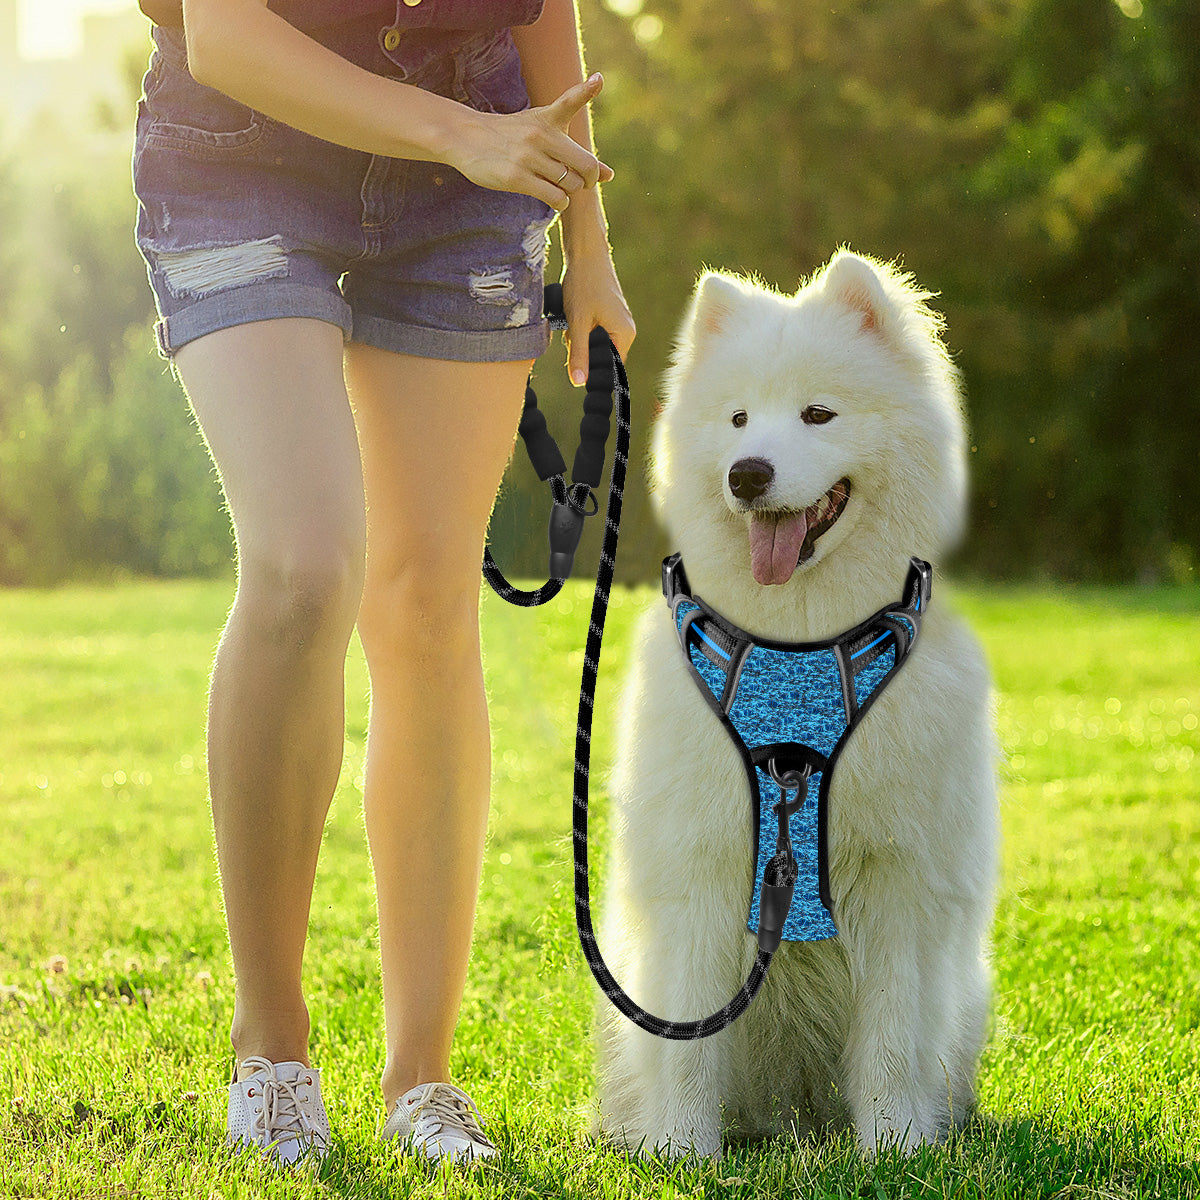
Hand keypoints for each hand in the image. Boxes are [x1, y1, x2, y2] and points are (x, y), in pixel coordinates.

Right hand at [448, 74, 613, 211]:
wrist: (467, 139)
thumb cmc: (511, 136)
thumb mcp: (541, 130)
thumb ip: (575, 152)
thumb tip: (610, 175)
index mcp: (547, 119)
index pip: (570, 101)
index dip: (586, 89)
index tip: (597, 81)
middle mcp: (540, 136)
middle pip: (585, 165)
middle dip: (588, 179)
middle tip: (581, 182)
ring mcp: (527, 157)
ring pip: (570, 185)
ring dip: (569, 192)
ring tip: (557, 186)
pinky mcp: (515, 178)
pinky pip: (554, 197)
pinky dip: (559, 202)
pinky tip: (552, 198)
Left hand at [561, 249, 635, 386]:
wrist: (586, 254)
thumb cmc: (583, 285)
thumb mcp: (577, 323)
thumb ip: (579, 354)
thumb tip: (579, 382)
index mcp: (624, 335)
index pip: (612, 368)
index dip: (593, 368)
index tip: (576, 358)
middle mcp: (626, 330)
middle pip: (601, 356)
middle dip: (583, 348)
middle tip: (572, 331)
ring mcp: (619, 321)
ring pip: (595, 343)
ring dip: (579, 337)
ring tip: (573, 318)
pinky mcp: (610, 314)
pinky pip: (594, 331)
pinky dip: (581, 326)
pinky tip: (575, 313)